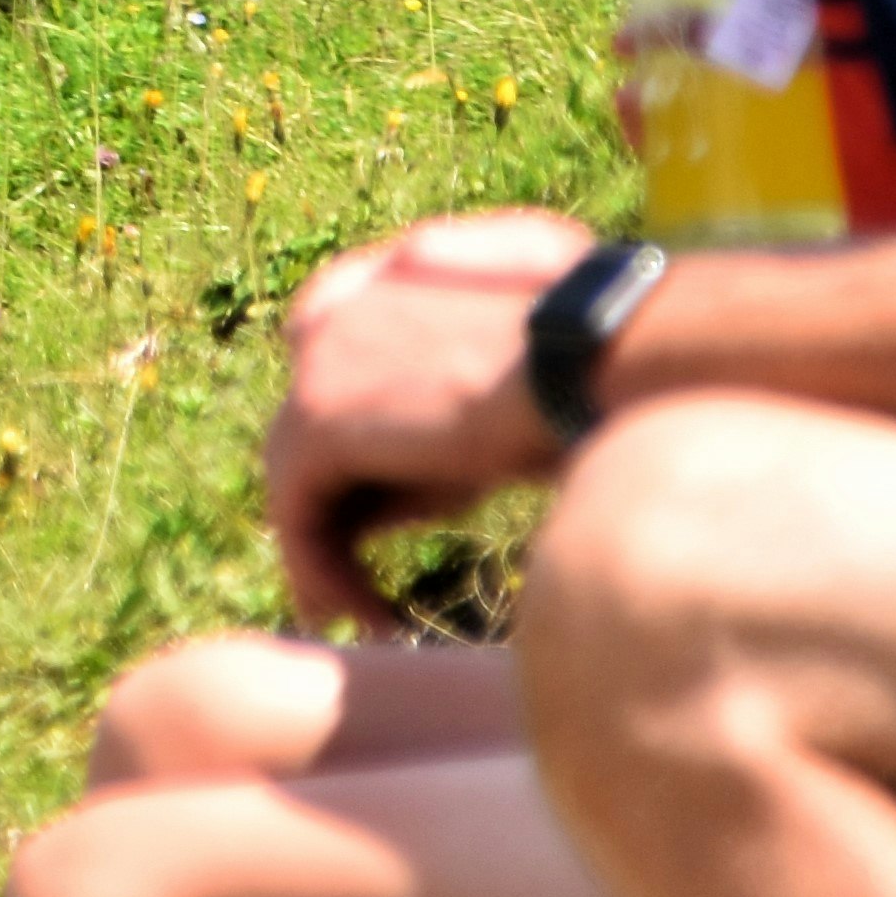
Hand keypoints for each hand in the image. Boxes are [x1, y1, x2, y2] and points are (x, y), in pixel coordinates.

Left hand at [262, 208, 597, 630]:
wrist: (597, 358)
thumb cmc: (599, 361)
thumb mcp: (519, 381)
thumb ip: (453, 415)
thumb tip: (410, 487)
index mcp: (395, 278)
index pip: (341, 362)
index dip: (358, 446)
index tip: (381, 509)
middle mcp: (340, 308)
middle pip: (315, 425)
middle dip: (335, 505)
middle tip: (360, 578)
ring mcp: (320, 360)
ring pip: (298, 472)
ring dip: (327, 550)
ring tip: (373, 617)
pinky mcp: (317, 420)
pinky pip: (296, 509)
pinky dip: (323, 567)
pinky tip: (377, 618)